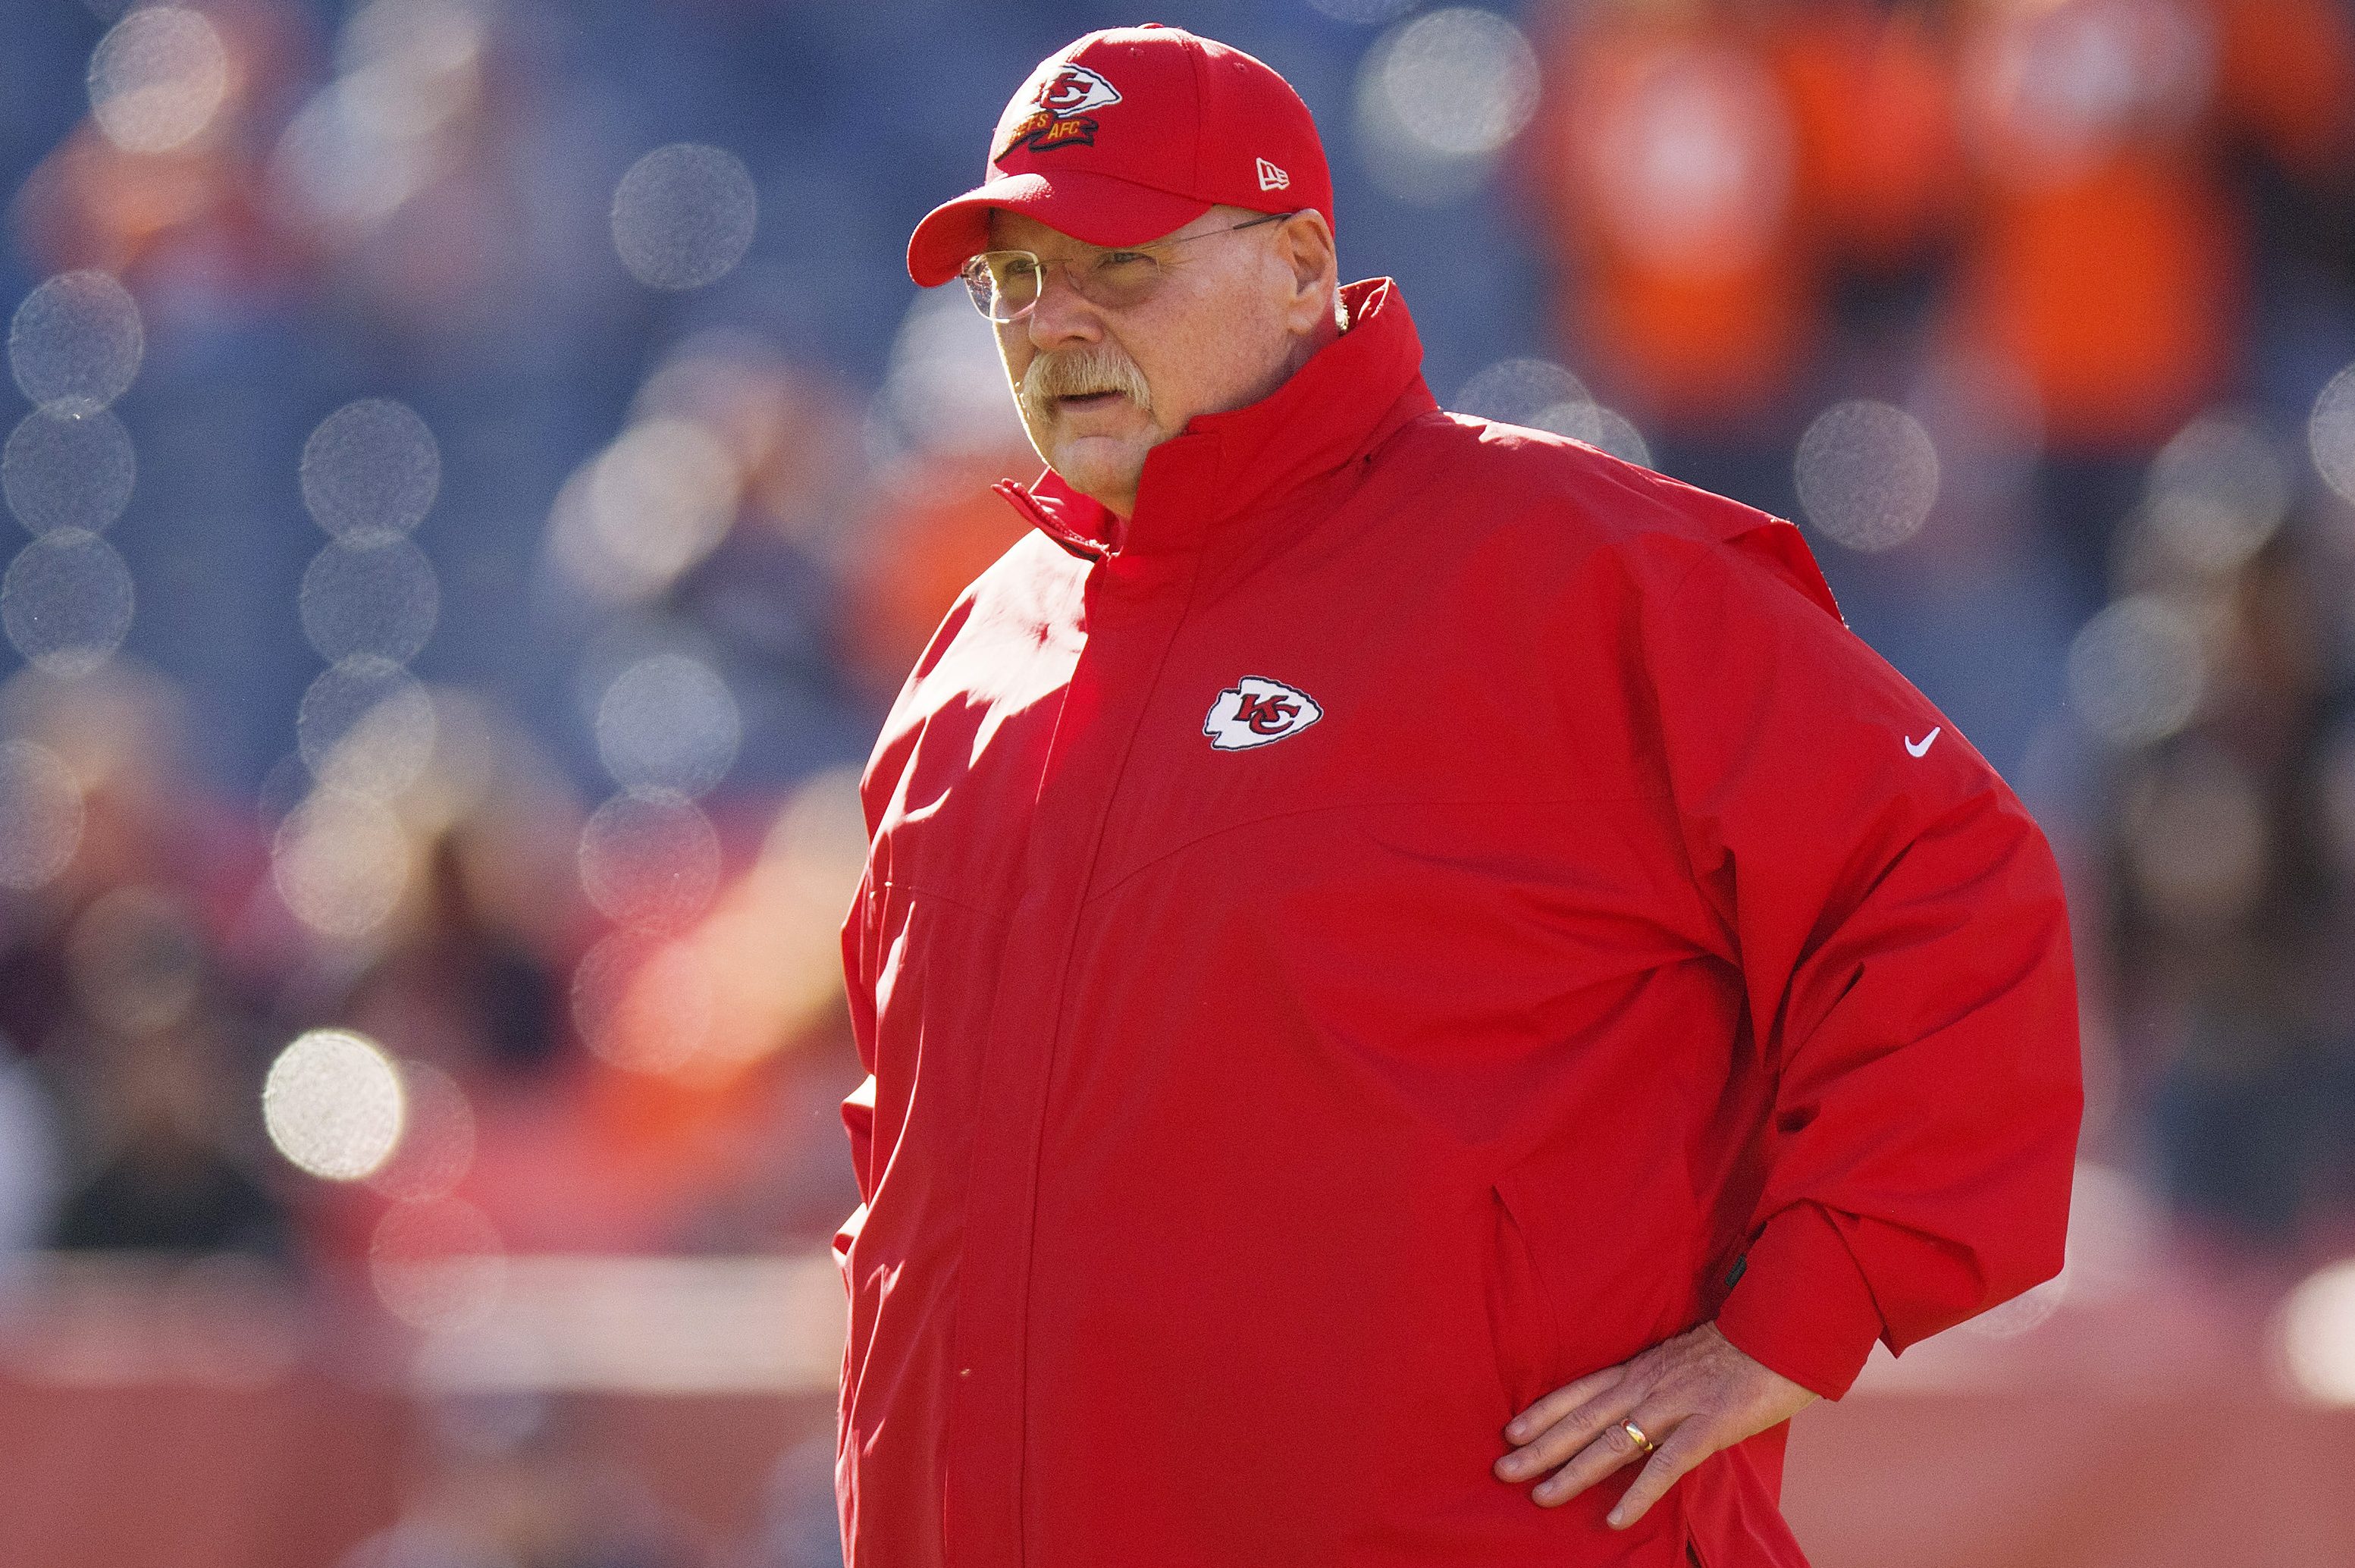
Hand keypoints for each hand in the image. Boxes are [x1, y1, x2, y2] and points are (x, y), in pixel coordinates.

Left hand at [1491, 1320, 1816, 1527]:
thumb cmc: (1743, 1345)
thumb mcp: (1687, 1357)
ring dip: (1574, 1472)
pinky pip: (1666, 1464)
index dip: (1545, 1410)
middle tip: (1502, 1469)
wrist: (1787, 1329)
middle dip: (1541, 1446)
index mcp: (1643, 1367)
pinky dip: (1638, 1492)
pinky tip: (1615, 1518)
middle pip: (1584, 1418)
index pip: (1581, 1390)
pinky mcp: (1708, 1425)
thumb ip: (1660, 1380)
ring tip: (1540, 1497)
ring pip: (1613, 1442)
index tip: (1510, 1430)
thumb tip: (1640, 1405)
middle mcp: (1649, 1384)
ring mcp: (1676, 1403)